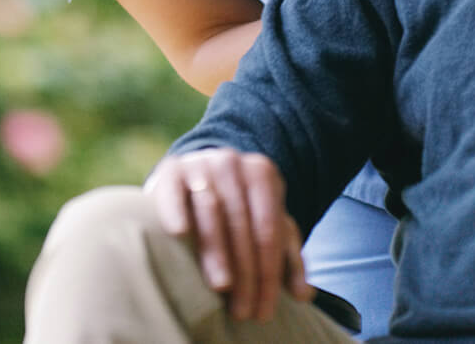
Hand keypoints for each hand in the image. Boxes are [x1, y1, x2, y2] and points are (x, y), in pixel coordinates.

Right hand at [147, 149, 312, 320]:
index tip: (265, 311)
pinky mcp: (170, 168)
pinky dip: (176, 210)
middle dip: (246, 272)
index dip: (269, 274)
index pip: (270, 230)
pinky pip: (174, 191)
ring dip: (217, 251)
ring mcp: (200, 163)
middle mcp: (232, 163)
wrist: (195, 176)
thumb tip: (304, 295)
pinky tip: (180, 233)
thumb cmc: (237, 212)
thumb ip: (287, 259)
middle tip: (243, 310)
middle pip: (243, 224)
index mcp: (262, 174)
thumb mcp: (266, 227)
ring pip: (212, 210)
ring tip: (221, 286)